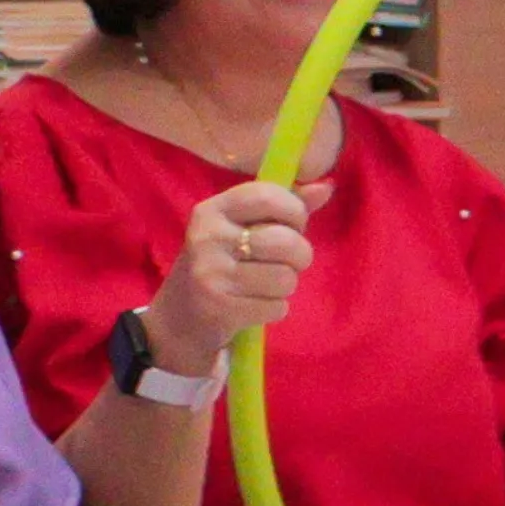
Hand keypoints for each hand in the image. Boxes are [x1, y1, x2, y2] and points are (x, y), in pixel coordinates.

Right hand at [138, 179, 318, 371]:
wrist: (178, 318)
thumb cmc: (221, 263)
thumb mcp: (240, 228)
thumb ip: (283, 206)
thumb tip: (326, 187)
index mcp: (213, 210)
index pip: (267, 195)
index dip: (294, 211)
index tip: (293, 224)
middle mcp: (208, 238)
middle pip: (286, 241)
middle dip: (299, 255)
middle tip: (285, 262)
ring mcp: (212, 274)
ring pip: (286, 278)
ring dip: (286, 285)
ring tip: (266, 284)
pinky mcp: (220, 309)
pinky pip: (277, 307)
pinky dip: (275, 309)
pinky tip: (255, 305)